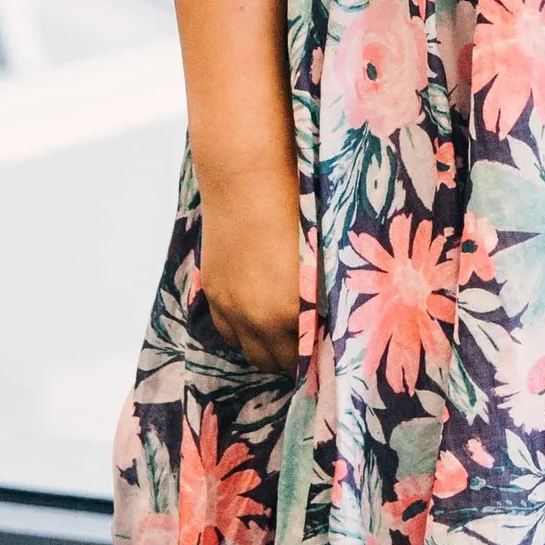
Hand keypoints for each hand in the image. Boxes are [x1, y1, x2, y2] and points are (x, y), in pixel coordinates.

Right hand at [196, 164, 305, 373]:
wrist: (247, 181)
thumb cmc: (298, 210)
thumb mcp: (322, 260)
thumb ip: (325, 299)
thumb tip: (331, 321)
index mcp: (291, 313)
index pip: (305, 359)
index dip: (317, 357)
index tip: (326, 350)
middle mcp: (257, 320)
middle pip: (275, 363)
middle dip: (292, 360)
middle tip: (307, 345)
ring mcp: (230, 307)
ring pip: (248, 351)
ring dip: (266, 348)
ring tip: (283, 335)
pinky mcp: (213, 291)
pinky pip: (227, 331)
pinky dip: (243, 332)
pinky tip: (257, 319)